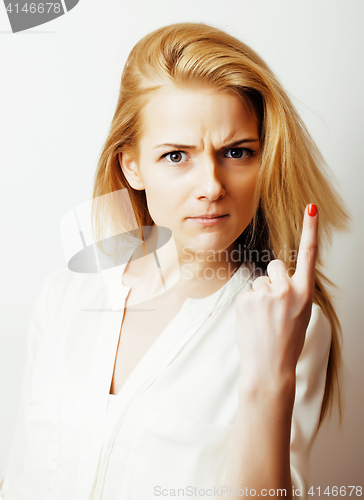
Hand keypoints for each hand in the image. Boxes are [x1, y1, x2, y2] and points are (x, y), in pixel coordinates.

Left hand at [235, 204, 317, 390]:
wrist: (270, 367)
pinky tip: (253, 321)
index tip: (311, 207)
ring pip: (258, 281)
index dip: (311, 229)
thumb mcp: (301, 313)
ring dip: (260, 295)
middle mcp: (286, 289)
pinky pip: (247, 292)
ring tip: (263, 319)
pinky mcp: (246, 299)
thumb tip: (277, 276)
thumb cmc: (287, 341)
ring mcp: (265, 294)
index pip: (308, 254)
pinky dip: (248, 305)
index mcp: (305, 293)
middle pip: (274, 266)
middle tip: (273, 306)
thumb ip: (293, 291)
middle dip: (272, 279)